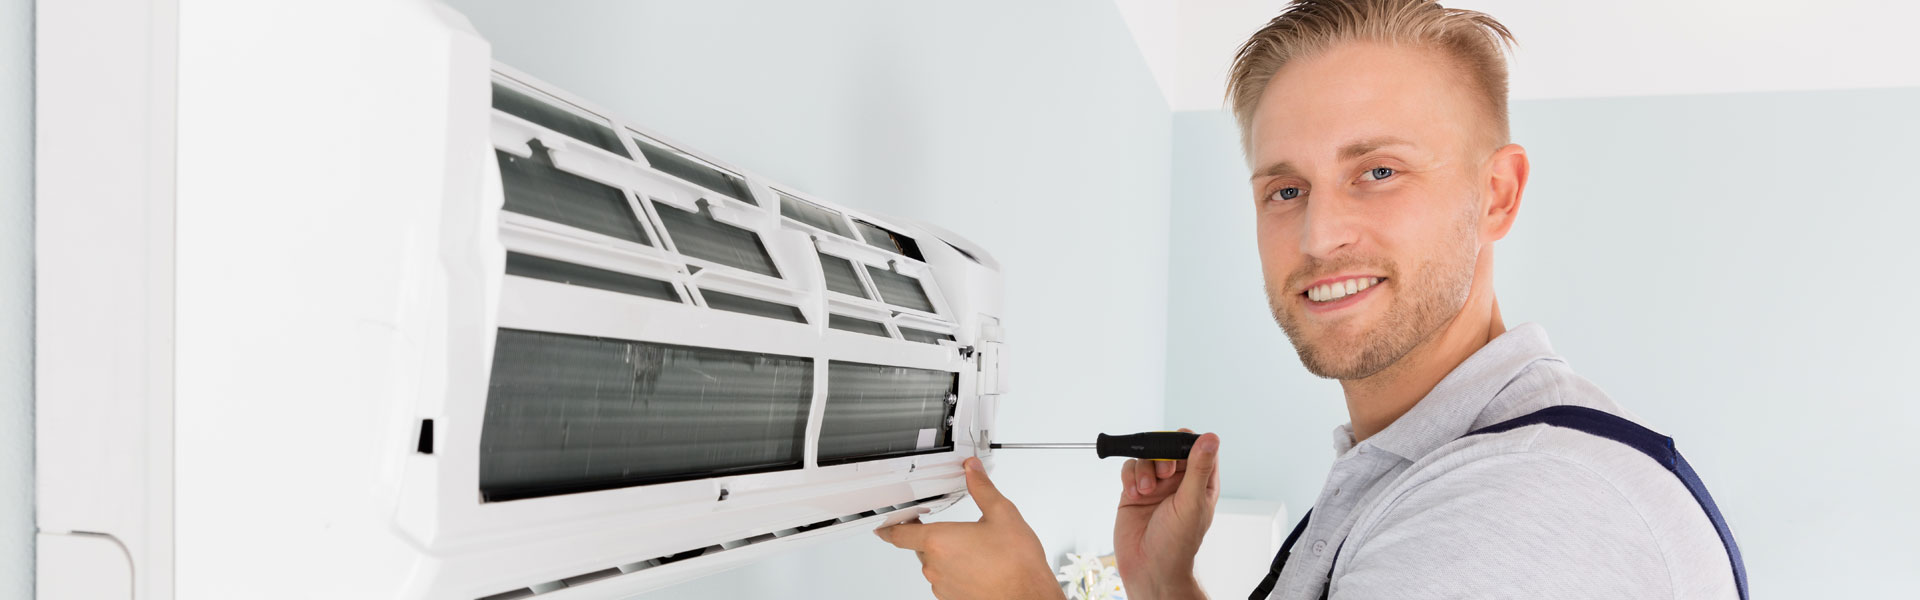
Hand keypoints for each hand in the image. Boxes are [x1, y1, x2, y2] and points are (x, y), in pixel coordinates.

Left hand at [875, 457, 1064, 599]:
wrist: (1028, 598)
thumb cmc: (1017, 566)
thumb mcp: (1002, 514)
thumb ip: (982, 489)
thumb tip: (972, 471)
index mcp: (940, 541)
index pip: (900, 533)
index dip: (889, 527)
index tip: (883, 525)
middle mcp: (935, 566)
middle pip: (922, 547)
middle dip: (937, 538)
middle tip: (960, 532)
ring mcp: (942, 587)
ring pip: (936, 566)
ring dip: (949, 557)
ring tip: (978, 552)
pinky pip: (947, 582)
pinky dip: (958, 573)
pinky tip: (980, 568)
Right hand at [1112, 429, 1219, 599]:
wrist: (1149, 568)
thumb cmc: (1177, 543)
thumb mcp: (1192, 502)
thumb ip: (1198, 468)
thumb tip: (1211, 438)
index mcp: (1200, 482)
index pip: (1198, 448)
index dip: (1187, 443)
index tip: (1178, 452)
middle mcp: (1178, 481)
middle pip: (1168, 447)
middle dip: (1162, 456)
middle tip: (1164, 474)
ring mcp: (1155, 485)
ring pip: (1146, 457)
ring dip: (1143, 470)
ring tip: (1145, 492)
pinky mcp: (1133, 491)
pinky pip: (1129, 469)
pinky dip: (1129, 477)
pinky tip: (1133, 494)